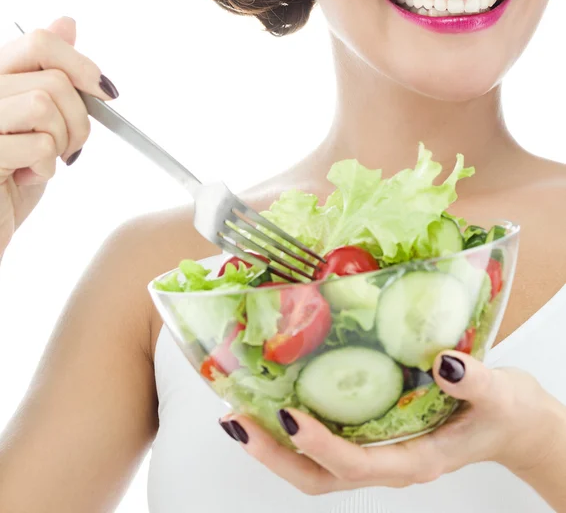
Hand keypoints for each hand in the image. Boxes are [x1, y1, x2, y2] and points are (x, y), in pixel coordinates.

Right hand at [0, 16, 118, 256]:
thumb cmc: (11, 175)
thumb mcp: (36, 121)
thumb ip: (47, 73)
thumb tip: (66, 23)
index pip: (41, 42)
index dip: (82, 64)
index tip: (107, 92)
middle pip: (55, 79)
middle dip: (79, 120)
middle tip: (67, 147)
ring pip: (45, 103)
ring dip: (61, 142)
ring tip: (43, 161)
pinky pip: (38, 144)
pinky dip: (45, 168)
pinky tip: (25, 177)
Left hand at [220, 350, 561, 495]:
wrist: (512, 424)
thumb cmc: (507, 413)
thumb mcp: (502, 396)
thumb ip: (475, 382)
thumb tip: (444, 364)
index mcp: (416, 460)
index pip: (358, 464)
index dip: (319, 446)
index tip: (286, 416)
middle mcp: (388, 462)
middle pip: (320, 477)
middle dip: (274, 454)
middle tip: (237, 422)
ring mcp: (377, 452)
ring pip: (315, 466)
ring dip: (274, 445)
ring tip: (239, 415)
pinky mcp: (372, 436)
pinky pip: (325, 441)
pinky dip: (293, 429)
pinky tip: (274, 400)